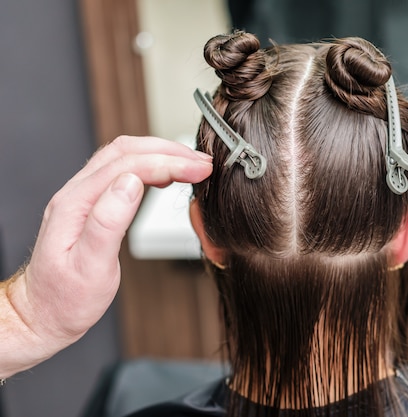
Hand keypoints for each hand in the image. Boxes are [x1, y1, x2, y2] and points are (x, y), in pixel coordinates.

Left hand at [1, 136, 211, 375]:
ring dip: (161, 155)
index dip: (167, 162)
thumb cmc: (65, 299)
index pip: (127, 166)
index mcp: (75, 204)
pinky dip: (150, 166)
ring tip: (192, 165)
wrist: (42, 314)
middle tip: (203, 164)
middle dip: (169, 152)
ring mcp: (83, 196)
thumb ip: (108, 223)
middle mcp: (76, 193)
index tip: (198, 169)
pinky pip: (122, 171)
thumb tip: (130, 182)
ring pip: (124, 157)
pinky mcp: (91, 204)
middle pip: (126, 151)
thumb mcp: (90, 268)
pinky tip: (167, 176)